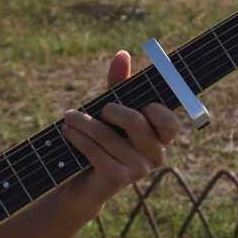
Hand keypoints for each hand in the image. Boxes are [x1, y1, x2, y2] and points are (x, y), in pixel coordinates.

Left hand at [59, 50, 182, 210]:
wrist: (80, 183)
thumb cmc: (100, 141)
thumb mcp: (110, 110)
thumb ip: (119, 84)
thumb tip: (122, 54)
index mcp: (160, 138)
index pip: (170, 122)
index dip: (155, 110)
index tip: (139, 102)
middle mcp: (155, 156)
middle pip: (136, 121)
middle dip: (111, 110)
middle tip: (98, 108)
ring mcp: (138, 170)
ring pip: (108, 135)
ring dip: (83, 122)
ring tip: (68, 118)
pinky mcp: (117, 180)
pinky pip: (94, 150)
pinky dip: (77, 137)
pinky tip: (67, 132)